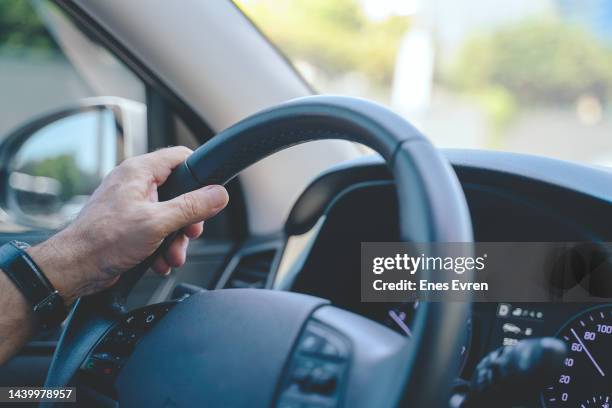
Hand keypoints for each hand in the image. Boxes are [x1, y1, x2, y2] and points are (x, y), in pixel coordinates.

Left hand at [28, 147, 228, 303]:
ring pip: (169, 216)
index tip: (211, 192)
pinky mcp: (128, 225)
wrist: (75, 269)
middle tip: (190, 233)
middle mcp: (134, 184)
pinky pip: (156, 231)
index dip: (199, 173)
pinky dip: (161, 247)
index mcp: (139, 172)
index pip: (180, 157)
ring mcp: (131, 205)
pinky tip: (160, 261)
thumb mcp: (158, 222)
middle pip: (179, 192)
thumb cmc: (103, 241)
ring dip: (175, 240)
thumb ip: (191, 207)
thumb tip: (218, 194)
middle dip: (188, 220)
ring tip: (172, 256)